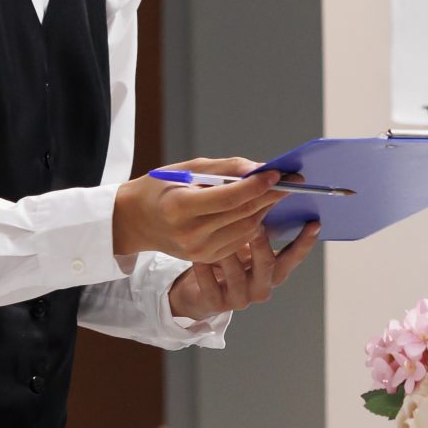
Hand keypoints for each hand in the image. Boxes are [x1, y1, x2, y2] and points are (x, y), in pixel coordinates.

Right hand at [113, 159, 283, 271]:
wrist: (136, 220)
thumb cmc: (161, 187)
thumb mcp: (187, 169)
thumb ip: (225, 169)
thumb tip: (260, 169)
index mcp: (180, 207)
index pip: (229, 197)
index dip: (257, 185)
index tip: (277, 173)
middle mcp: (189, 233)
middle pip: (242, 214)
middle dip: (269, 196)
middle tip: (291, 181)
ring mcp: (198, 250)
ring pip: (247, 229)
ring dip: (265, 210)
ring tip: (276, 192)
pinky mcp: (206, 258)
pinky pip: (240, 240)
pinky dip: (253, 223)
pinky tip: (258, 209)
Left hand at [168, 225, 321, 318]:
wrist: (198, 288)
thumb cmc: (225, 257)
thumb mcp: (244, 240)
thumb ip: (259, 222)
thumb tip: (270, 190)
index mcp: (272, 270)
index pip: (293, 256)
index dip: (304, 241)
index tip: (314, 222)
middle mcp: (261, 286)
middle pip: (269, 266)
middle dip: (262, 244)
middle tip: (256, 225)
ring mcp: (239, 298)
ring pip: (237, 275)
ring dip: (228, 254)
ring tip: (216, 236)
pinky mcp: (215, 304)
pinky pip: (210, 285)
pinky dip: (204, 270)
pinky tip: (197, 258)